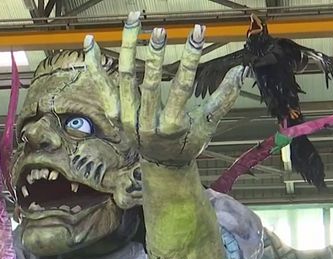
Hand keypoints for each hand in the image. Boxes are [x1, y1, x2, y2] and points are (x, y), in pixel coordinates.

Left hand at [84, 12, 245, 165]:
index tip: (197, 33)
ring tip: (134, 20)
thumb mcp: (208, 126)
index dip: (190, 59)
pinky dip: (94, 64)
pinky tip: (91, 41)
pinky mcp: (113, 113)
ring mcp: (126, 118)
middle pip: (149, 83)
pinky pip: (100, 86)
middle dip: (156, 54)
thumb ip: (224, 98)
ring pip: (125, 77)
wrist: (161, 165)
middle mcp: (145, 124)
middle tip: (161, 30)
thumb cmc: (186, 144)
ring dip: (129, 47)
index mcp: (172, 127)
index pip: (182, 87)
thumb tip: (242, 70)